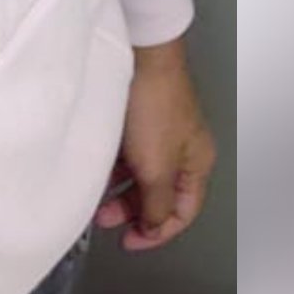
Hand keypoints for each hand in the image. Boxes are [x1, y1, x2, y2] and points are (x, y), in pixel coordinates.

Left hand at [94, 37, 215, 250]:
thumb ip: (157, 205)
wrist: (141, 53)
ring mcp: (163, 131)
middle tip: (104, 219)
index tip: (129, 240)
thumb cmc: (154, 108)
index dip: (157, 233)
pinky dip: (116, 166)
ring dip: (121, 189)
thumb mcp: (156, 167)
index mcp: (198, 163)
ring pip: (143, 173)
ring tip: (95, 197)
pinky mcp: (142, 115)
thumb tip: (154, 228)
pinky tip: (98, 168)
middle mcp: (184, 149)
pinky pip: (131, 153)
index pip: (183, 212)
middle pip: (161, 194)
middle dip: (134, 210)